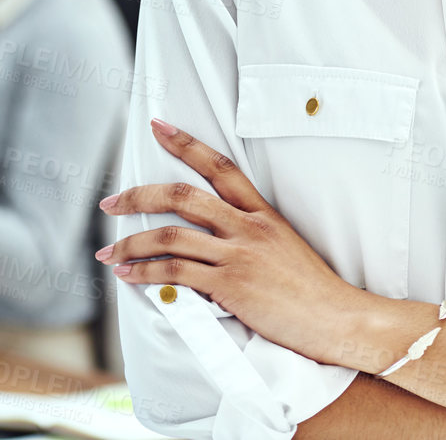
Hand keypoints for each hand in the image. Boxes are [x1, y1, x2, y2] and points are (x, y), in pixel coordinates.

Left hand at [95, 117, 365, 365]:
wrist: (337, 318)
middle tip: (111, 202)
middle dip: (138, 196)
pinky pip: (175, 273)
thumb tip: (213, 235)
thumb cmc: (311, 288)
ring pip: (171, 236)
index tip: (158, 126)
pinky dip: (145, 272)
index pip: (219, 166)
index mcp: (262, 212)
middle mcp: (247, 227)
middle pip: (182, 196)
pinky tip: (129, 274)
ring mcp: (237, 255)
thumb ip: (249, 233)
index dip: (185, 142)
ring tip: (109, 251)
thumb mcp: (283, 244)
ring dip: (132, 243)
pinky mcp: (230, 286)